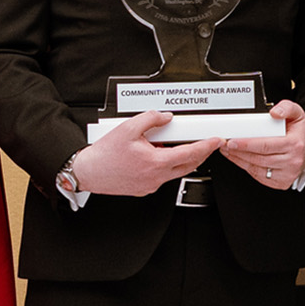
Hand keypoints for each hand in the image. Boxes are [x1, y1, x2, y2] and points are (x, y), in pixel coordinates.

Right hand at [69, 111, 223, 195]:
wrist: (88, 172)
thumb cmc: (104, 154)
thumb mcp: (128, 128)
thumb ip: (151, 118)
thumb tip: (166, 117)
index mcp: (156, 163)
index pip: (190, 154)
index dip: (206, 146)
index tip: (216, 141)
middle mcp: (156, 177)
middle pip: (188, 165)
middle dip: (201, 154)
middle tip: (207, 143)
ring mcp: (151, 185)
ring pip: (176, 172)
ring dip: (183, 160)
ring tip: (180, 146)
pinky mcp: (144, 188)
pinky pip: (162, 177)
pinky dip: (167, 166)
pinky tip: (160, 155)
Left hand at [220, 100, 304, 187]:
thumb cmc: (299, 132)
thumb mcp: (297, 113)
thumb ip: (286, 107)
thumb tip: (274, 112)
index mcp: (295, 144)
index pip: (266, 145)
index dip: (246, 144)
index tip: (232, 141)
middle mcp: (292, 161)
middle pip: (259, 158)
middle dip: (238, 152)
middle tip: (226, 144)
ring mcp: (287, 174)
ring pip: (257, 168)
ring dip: (239, 160)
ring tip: (229, 151)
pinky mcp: (282, 182)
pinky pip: (259, 176)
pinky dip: (246, 168)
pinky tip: (239, 159)